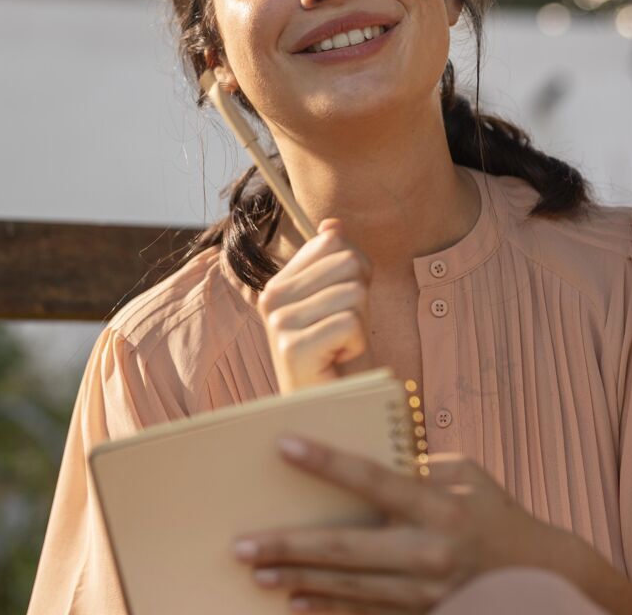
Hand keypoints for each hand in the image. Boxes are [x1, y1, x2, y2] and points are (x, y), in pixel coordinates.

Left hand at [230, 434, 572, 612]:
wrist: (545, 578)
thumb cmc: (497, 513)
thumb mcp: (467, 476)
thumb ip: (417, 466)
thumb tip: (362, 453)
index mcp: (441, 507)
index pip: (374, 480)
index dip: (328, 463)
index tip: (284, 446)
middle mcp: (430, 552)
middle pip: (346, 549)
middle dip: (290, 547)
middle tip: (242, 545)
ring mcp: (426, 592)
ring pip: (348, 588)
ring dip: (298, 579)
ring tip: (256, 572)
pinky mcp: (424, 614)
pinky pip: (367, 613)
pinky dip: (328, 607)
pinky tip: (295, 600)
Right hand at [258, 218, 372, 393]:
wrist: (329, 408)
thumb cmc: (338, 357)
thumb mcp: (341, 301)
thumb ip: (334, 261)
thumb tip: (332, 223)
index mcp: (279, 282)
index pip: (332, 242)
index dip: (356, 271)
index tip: (344, 304)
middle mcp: (270, 298)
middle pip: (348, 263)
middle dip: (361, 298)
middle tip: (345, 330)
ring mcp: (278, 323)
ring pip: (353, 293)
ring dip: (360, 325)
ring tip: (340, 347)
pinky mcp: (292, 347)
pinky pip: (351, 323)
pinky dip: (357, 345)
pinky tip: (338, 361)